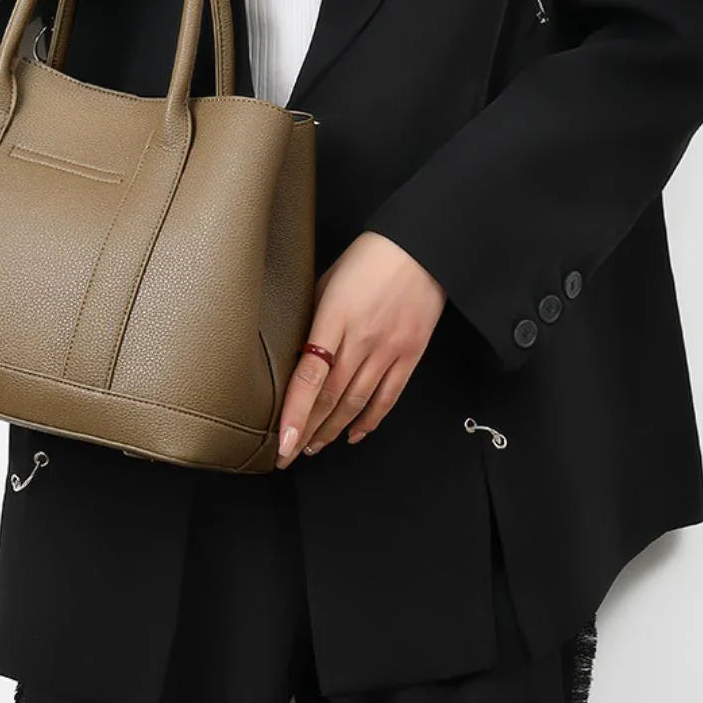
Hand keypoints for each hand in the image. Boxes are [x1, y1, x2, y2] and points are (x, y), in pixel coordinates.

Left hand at [275, 231, 446, 468]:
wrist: (420, 248)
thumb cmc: (368, 257)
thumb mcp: (326, 280)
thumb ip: (312, 316)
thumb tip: (295, 347)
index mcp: (334, 317)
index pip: (309, 376)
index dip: (294, 413)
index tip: (281, 440)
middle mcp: (362, 340)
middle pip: (330, 397)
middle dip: (306, 431)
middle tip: (287, 454)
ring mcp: (388, 350)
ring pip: (356, 403)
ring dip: (332, 430)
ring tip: (312, 447)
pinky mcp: (410, 355)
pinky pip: (388, 397)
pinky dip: (370, 420)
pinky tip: (353, 434)